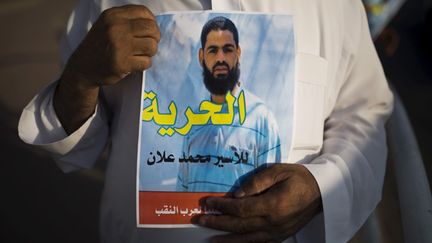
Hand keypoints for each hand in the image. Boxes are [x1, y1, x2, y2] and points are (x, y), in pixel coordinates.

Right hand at [55, 5, 159, 132]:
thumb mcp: (108, 25)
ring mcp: (119, 46)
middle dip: (155, 38)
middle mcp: (116, 28)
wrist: (82, 67)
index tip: (148, 32)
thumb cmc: (100, 45)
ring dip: (150, 53)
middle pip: (151, 28)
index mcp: (113, 15)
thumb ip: (128, 20)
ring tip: (140, 54)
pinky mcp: (122, 63)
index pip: (144, 12)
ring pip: (152, 46)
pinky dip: (143, 64)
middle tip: (148, 45)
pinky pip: (146, 62)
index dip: (152, 22)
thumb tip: (154, 24)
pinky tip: (134, 64)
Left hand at [196, 164, 321, 242]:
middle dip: (217, 223)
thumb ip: (257, 182)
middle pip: (239, 225)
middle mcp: (273, 222)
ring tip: (209, 239)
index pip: (241, 208)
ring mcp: (277, 232)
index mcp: (273, 205)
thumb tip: (237, 194)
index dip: (222, 206)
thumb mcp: (278, 171)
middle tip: (199, 220)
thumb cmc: (299, 178)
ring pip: (246, 239)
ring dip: (226, 239)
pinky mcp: (280, 236)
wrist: (321, 192)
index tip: (208, 202)